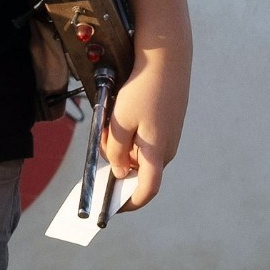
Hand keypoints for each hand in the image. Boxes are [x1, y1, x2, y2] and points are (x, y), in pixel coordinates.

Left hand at [103, 41, 189, 211]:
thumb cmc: (141, 91)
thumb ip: (115, 149)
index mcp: (156, 153)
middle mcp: (166, 150)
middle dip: (115, 162)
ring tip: (109, 119)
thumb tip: (117, 171)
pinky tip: (118, 113)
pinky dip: (128, 133)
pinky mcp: (167, 125)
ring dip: (120, 144)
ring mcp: (169, 137)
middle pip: (136, 169)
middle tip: (100, 141)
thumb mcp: (119, 121)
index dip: (130, 203)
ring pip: (138, 151)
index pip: (147, 190)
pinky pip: (143, 138)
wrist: (166, 61)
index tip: (113, 208)